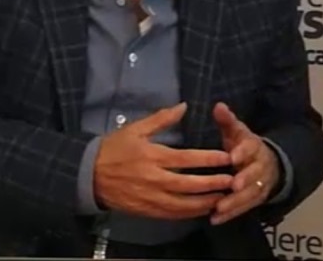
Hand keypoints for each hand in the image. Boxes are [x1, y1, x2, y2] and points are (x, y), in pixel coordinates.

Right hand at [93, 103, 233, 219]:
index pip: (187, 159)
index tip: (226, 158)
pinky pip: (174, 215)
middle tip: (232, 180)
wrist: (90, 174)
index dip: (209, 159)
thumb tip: (183, 106)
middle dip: (214, 183)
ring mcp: (152, 198)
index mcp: (153, 155)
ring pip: (185, 204)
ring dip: (206, 201)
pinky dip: (191, 213)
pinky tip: (202, 209)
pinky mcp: (148, 211)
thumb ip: (161, 119)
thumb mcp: (135, 128)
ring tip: (223, 197)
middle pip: (190, 184)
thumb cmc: (114, 148)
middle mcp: (155, 179)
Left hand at [210, 102, 280, 224]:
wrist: (267, 164)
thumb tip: (218, 106)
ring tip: (219, 208)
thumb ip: (227, 120)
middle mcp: (259, 167)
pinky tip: (214, 219)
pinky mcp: (254, 201)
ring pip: (249, 195)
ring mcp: (258, 186)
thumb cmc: (243, 145)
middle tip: (233, 186)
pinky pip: (243, 209)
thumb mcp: (236, 131)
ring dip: (235, 202)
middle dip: (244, 181)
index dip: (243, 152)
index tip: (233, 156)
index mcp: (254, 147)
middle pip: (254, 175)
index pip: (250, 148)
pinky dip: (230, 215)